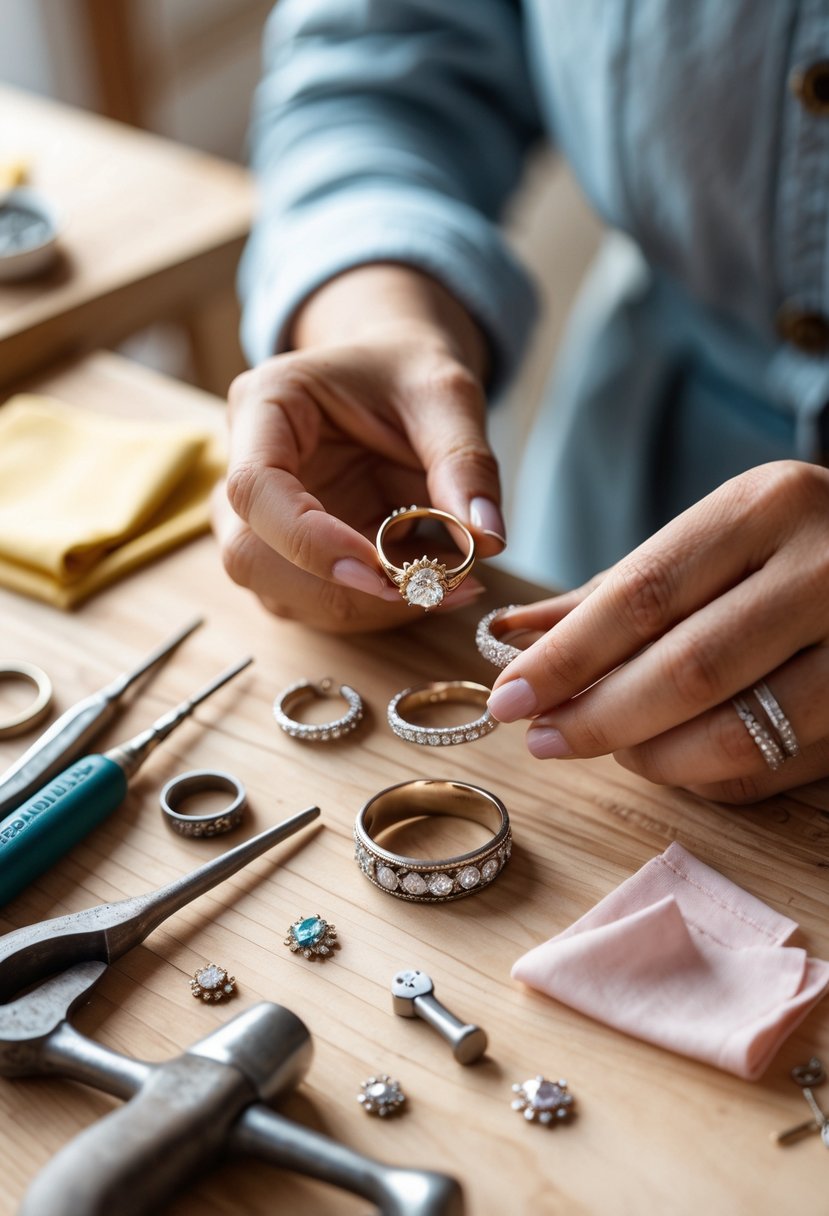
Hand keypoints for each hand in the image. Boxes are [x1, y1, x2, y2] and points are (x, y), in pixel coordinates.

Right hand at [213, 267, 504, 630]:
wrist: (396, 379)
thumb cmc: (407, 372)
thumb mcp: (446, 395)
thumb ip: (464, 461)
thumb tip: (487, 539)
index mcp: (264, 405)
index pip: (254, 487)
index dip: (307, 539)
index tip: (377, 570)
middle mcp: (244, 469)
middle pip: (252, 557)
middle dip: (342, 590)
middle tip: (436, 588)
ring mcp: (261, 522)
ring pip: (284, 594)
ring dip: (368, 608)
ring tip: (453, 586)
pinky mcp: (291, 559)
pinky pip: (320, 604)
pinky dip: (379, 610)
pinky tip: (436, 587)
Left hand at [487, 462, 828, 802]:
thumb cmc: (786, 547)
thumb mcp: (709, 540)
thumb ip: (615, 593)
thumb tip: (513, 635)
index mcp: (769, 507)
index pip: (646, 593)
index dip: (568, 656)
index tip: (510, 695)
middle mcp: (827, 570)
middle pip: (689, 669)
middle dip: (599, 716)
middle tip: (542, 738)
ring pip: (739, 734)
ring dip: (653, 757)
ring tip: (606, 746)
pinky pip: (774, 770)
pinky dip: (707, 775)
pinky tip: (674, 756)